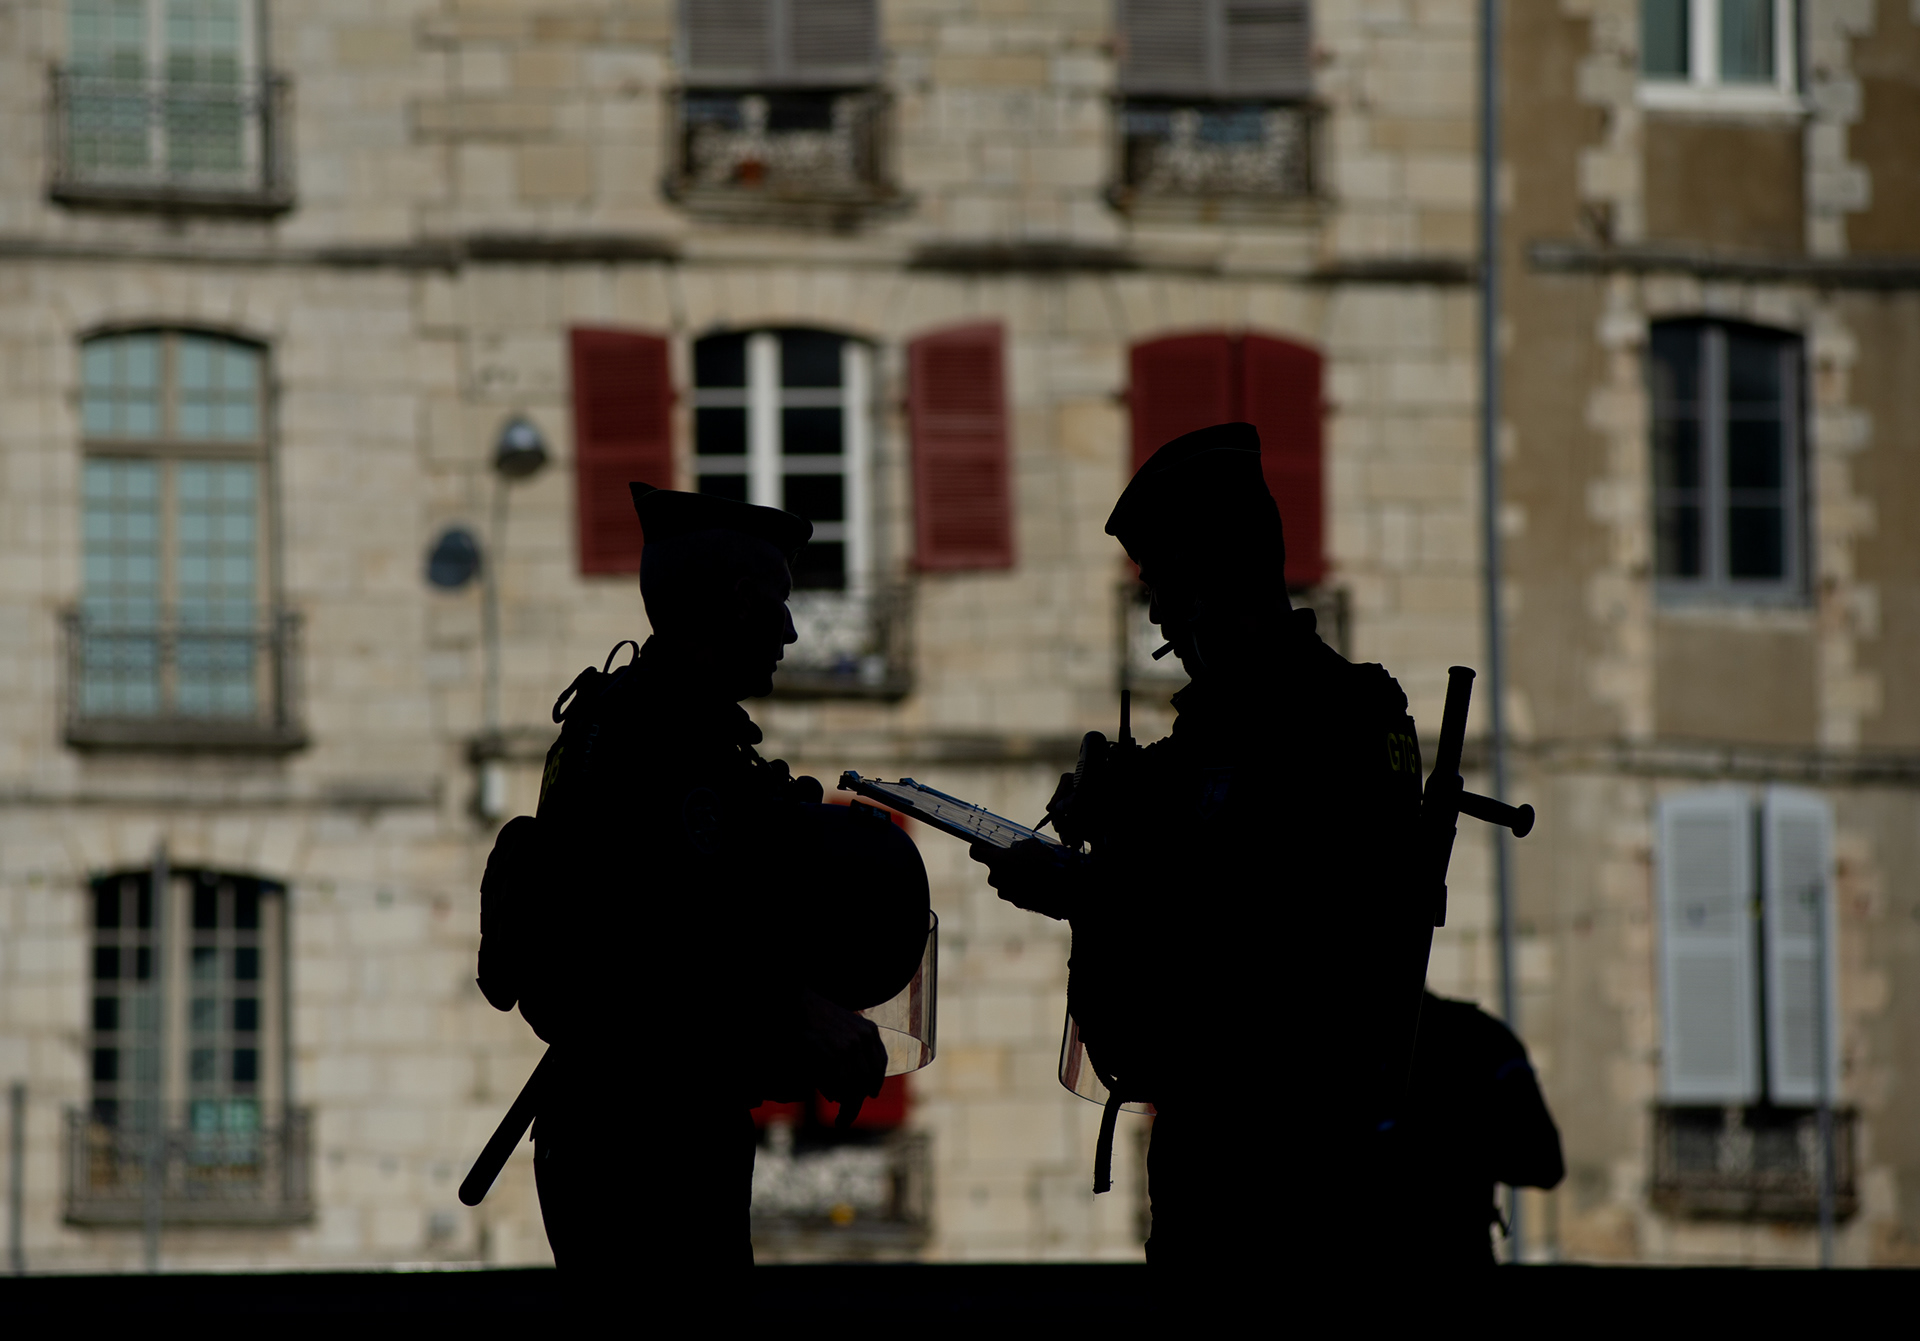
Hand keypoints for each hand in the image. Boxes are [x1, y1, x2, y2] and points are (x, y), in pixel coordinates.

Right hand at [799, 989, 886, 1126]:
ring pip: (855, 1083)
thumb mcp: (840, 1027)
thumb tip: (842, 1093)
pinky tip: (831, 1101)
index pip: (879, 1062)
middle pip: (868, 1077)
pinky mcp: (834, 1053)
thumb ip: (849, 1052)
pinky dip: (836, 1095)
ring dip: (849, 1105)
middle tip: (847, 1116)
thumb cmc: (815, 1017)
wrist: (798, 1002)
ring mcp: (850, 1045)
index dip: (876, 1081)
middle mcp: (863, 1037)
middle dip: (859, 1100)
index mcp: (868, 1030)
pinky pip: (840, 1082)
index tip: (871, 1094)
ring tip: (841, 1118)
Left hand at [969, 837, 1080, 919]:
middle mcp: (995, 878)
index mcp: (996, 860)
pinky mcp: (1017, 903)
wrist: (1061, 886)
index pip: (975, 852)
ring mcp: (1006, 893)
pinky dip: (1022, 889)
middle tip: (1019, 861)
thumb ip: (1017, 848)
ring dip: (1013, 879)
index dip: (979, 848)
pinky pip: (1016, 893)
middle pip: (993, 870)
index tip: (982, 847)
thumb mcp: (1031, 844)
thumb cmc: (1045, 860)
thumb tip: (1015, 851)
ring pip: (1004, 883)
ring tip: (1033, 874)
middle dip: (1003, 866)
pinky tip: (1037, 884)